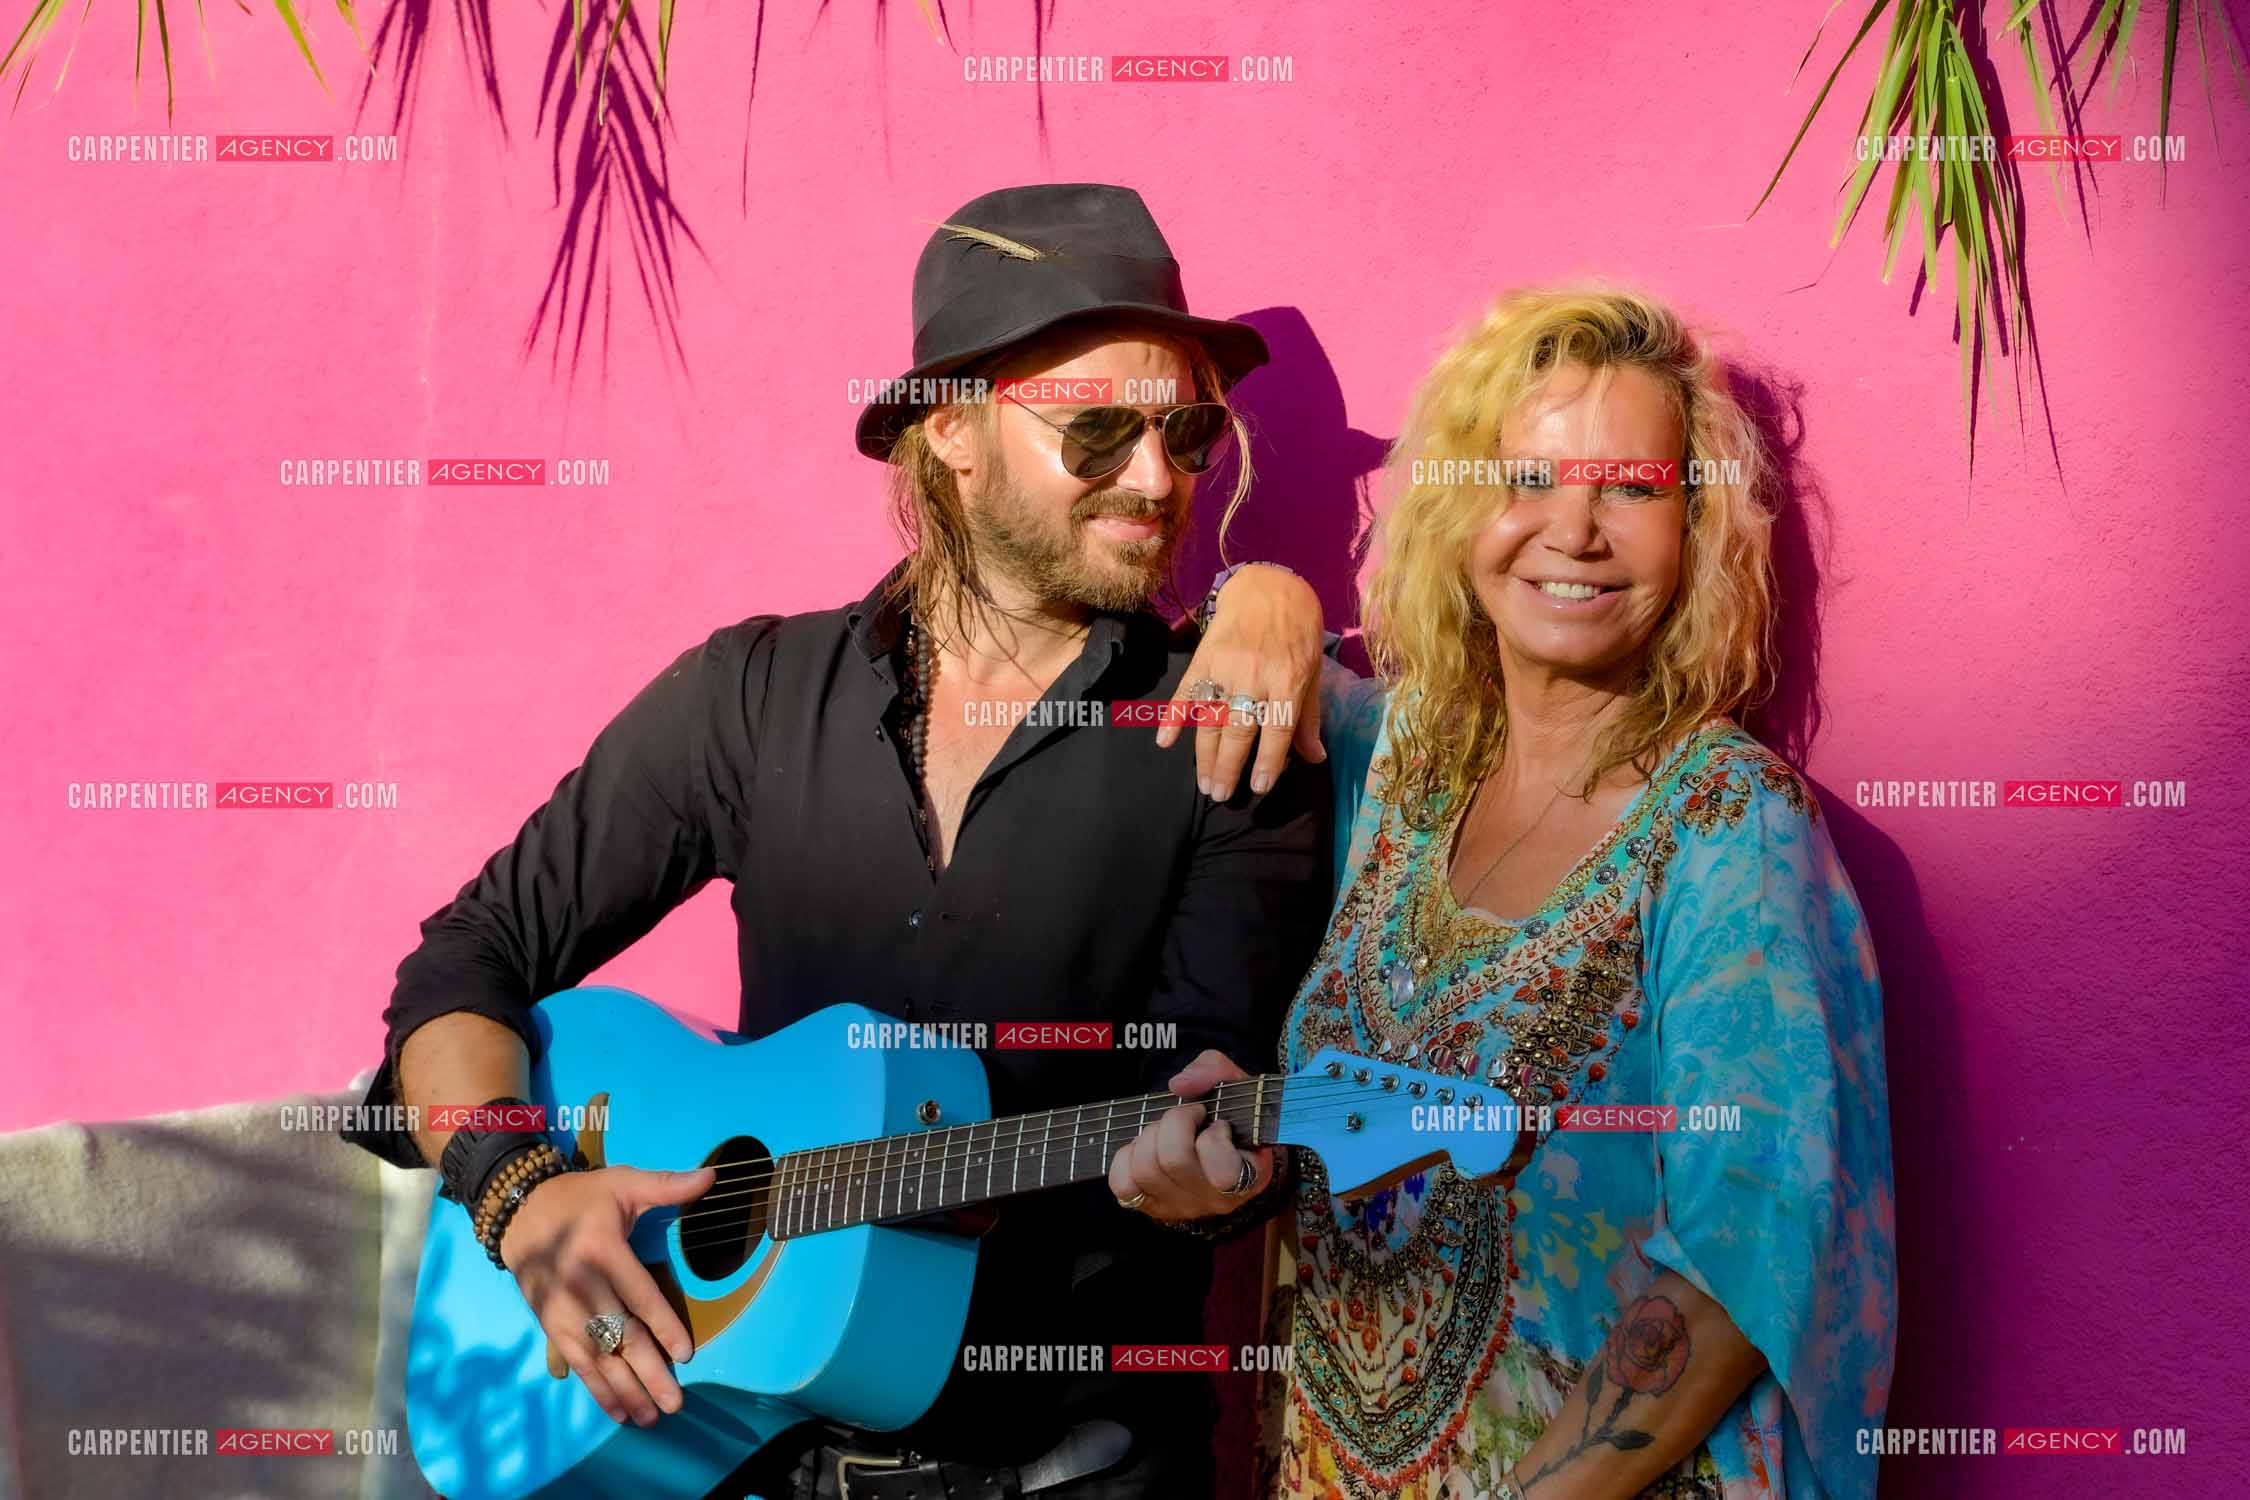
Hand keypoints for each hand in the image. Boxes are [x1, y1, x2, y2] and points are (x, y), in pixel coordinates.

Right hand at [500, 1163, 715, 1426]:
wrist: (519, 1210)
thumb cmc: (581, 1198)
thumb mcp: (623, 1182)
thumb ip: (667, 1185)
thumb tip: (712, 1176)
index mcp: (603, 1250)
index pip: (638, 1295)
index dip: (662, 1326)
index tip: (684, 1355)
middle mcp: (580, 1284)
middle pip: (619, 1334)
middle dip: (648, 1372)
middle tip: (675, 1403)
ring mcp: (562, 1309)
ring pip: (597, 1357)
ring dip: (624, 1390)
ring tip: (651, 1417)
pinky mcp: (550, 1324)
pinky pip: (576, 1362)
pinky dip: (596, 1388)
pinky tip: (617, 1411)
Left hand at [1107, 1050, 1275, 1221]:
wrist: (1220, 1148)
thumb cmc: (1230, 1117)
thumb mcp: (1234, 1086)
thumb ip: (1214, 1071)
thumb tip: (1180, 1084)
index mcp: (1248, 1176)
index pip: (1223, 1172)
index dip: (1213, 1138)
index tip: (1217, 1124)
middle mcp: (1215, 1199)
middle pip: (1174, 1160)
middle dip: (1173, 1123)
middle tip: (1186, 1116)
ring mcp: (1182, 1206)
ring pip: (1146, 1170)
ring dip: (1149, 1136)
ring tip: (1165, 1130)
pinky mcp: (1152, 1206)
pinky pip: (1123, 1185)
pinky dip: (1126, 1158)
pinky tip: (1144, 1148)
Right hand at [1159, 564, 1326, 799]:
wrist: (1269, 588)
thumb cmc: (1297, 633)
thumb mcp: (1312, 672)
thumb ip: (1308, 717)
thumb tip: (1315, 759)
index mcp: (1287, 680)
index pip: (1276, 730)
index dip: (1268, 762)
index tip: (1259, 788)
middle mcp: (1254, 677)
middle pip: (1238, 731)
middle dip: (1228, 768)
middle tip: (1221, 794)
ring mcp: (1225, 668)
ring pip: (1211, 720)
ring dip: (1205, 755)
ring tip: (1204, 783)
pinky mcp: (1203, 659)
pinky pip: (1185, 693)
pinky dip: (1173, 717)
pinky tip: (1164, 742)